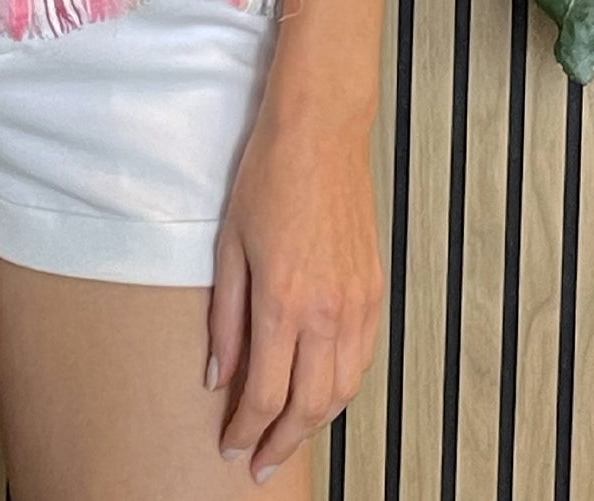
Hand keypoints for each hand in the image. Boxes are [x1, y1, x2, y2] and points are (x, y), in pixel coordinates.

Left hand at [206, 94, 383, 480]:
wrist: (321, 131)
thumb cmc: (269, 175)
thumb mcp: (228, 244)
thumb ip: (225, 317)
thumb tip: (218, 374)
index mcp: (283, 301)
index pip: (266, 393)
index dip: (247, 430)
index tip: (232, 447)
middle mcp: (328, 311)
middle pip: (310, 406)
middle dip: (283, 442)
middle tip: (261, 461)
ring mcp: (358, 302)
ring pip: (343, 390)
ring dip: (316, 422)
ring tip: (289, 436)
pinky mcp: (375, 289)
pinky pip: (363, 359)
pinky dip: (343, 387)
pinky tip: (323, 391)